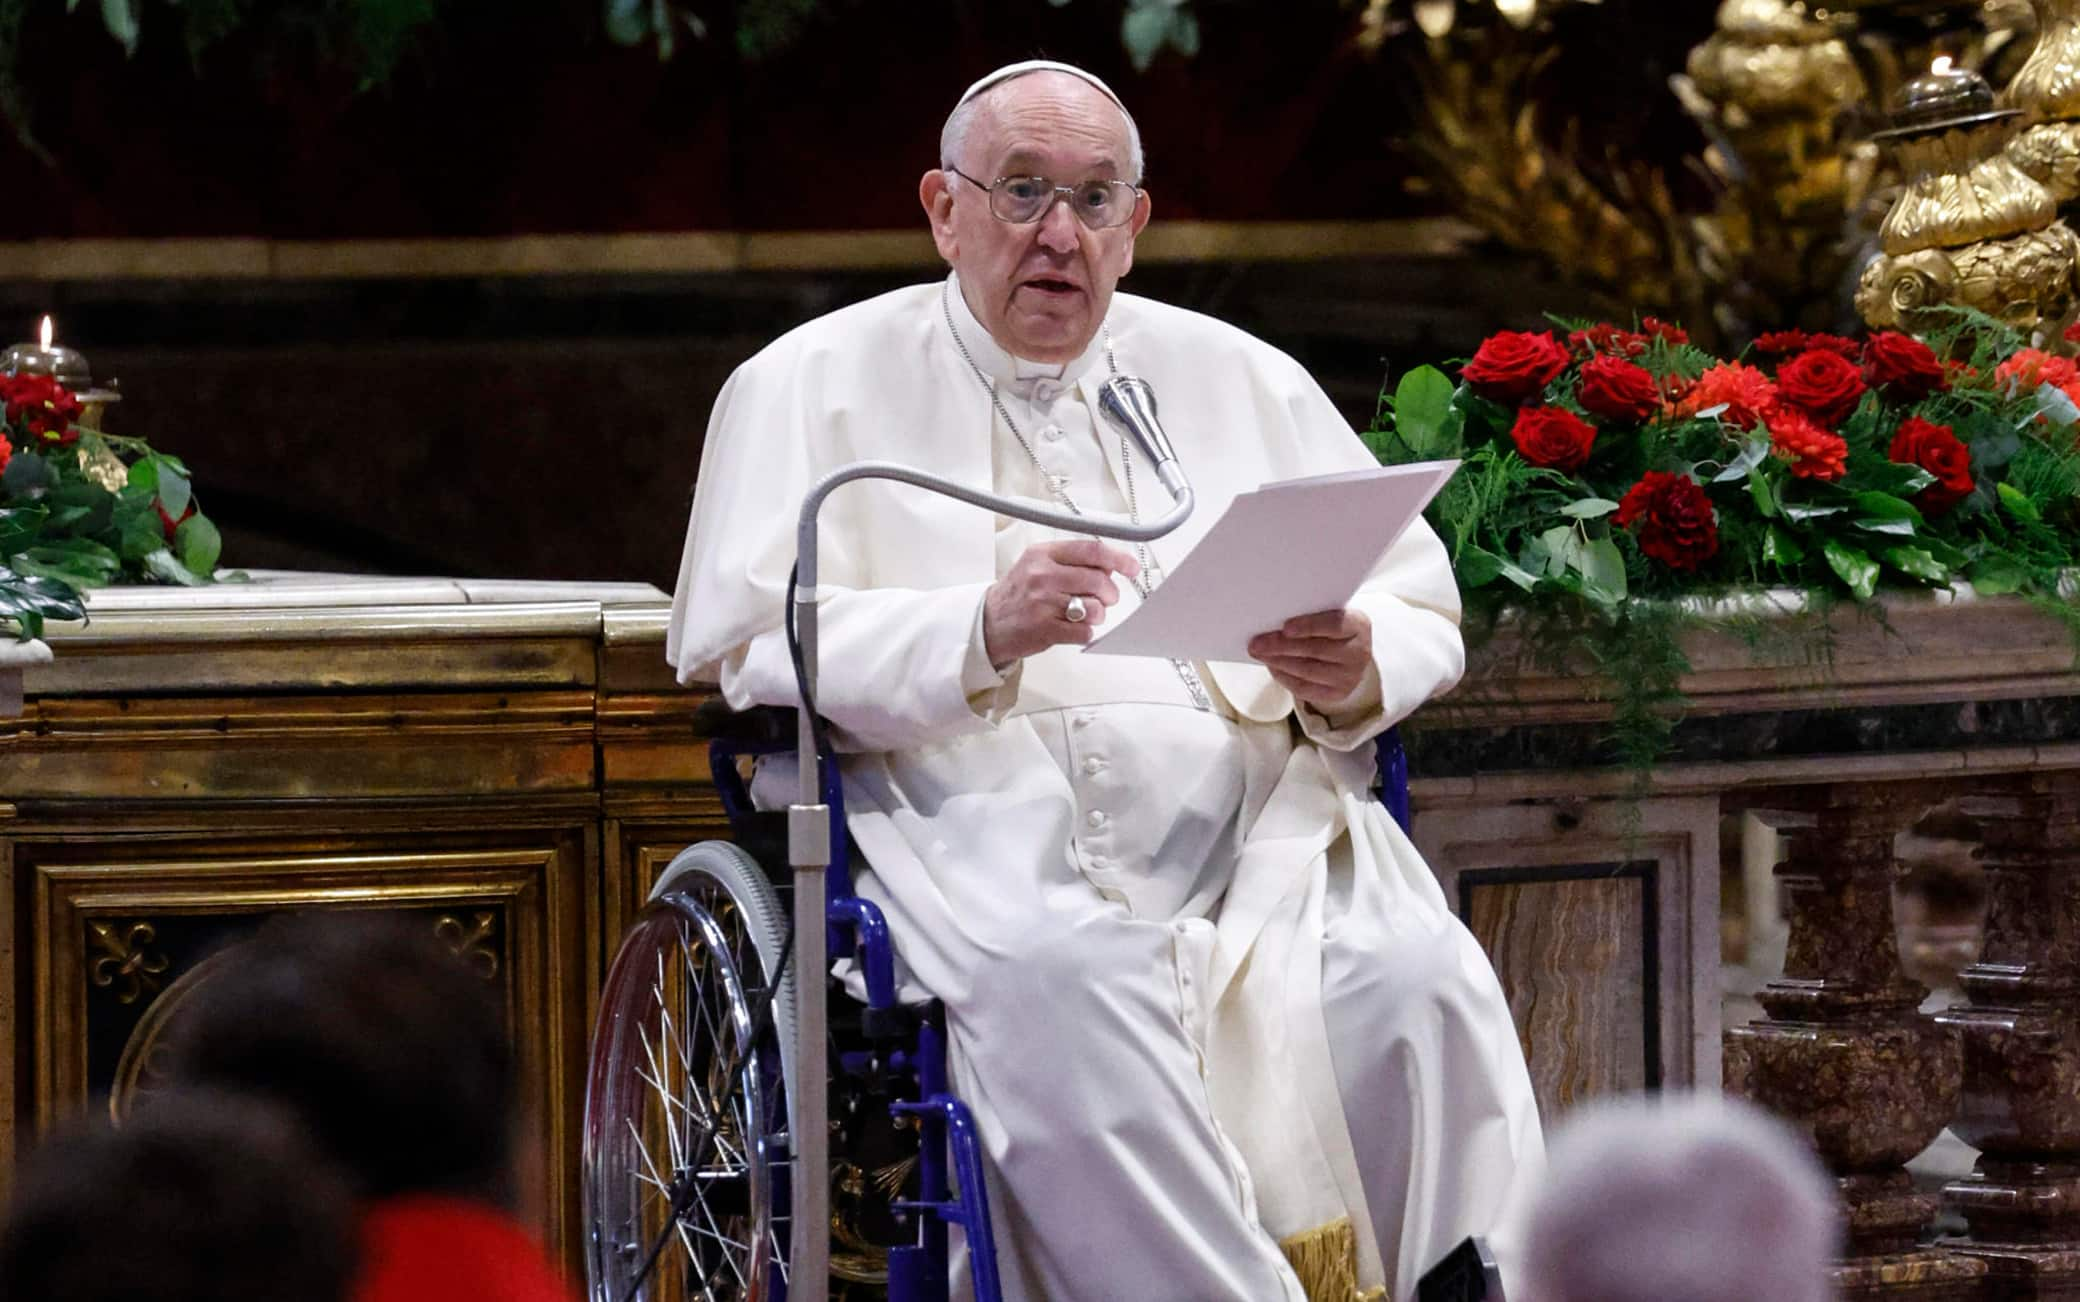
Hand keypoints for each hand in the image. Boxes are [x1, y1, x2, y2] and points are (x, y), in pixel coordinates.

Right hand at [983, 539, 1141, 665]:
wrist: (988, 622)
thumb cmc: (1017, 593)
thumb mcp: (1038, 565)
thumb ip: (1071, 561)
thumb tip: (1109, 565)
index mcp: (1042, 554)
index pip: (1090, 550)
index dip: (1117, 558)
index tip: (1130, 567)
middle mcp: (1042, 576)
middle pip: (1098, 580)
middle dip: (1110, 593)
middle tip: (1107, 598)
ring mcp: (1043, 603)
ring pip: (1094, 608)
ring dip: (1098, 614)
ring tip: (1085, 614)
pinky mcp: (1045, 629)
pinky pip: (1084, 632)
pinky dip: (1085, 632)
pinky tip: (1073, 628)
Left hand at [1248, 608, 1372, 708]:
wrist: (1349, 651)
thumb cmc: (1330, 627)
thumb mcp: (1327, 613)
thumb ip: (1308, 613)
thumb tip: (1272, 620)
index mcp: (1358, 625)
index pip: (1334, 625)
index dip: (1309, 626)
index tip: (1286, 627)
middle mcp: (1359, 652)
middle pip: (1316, 650)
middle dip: (1282, 646)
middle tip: (1256, 643)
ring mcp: (1350, 676)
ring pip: (1307, 671)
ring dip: (1278, 662)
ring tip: (1259, 653)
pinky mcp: (1337, 694)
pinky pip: (1304, 688)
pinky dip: (1283, 676)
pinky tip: (1271, 666)